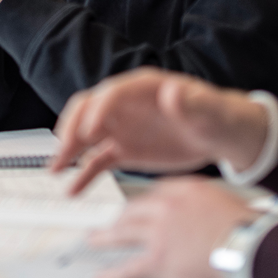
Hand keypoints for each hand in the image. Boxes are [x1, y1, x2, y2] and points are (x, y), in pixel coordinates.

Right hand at [49, 68, 267, 193]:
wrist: (221, 136)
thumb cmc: (218, 117)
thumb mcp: (210, 111)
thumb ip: (192, 103)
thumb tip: (172, 93)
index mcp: (144, 88)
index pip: (111, 93)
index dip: (97, 111)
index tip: (89, 133)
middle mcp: (126, 105)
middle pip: (88, 110)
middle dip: (72, 129)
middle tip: (63, 152)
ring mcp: (122, 127)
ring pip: (86, 136)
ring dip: (69, 152)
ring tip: (56, 171)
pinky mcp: (123, 150)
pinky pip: (97, 161)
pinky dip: (83, 175)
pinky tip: (73, 190)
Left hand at [91, 178, 260, 277]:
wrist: (249, 244)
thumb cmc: (243, 225)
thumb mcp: (219, 198)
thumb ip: (196, 200)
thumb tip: (186, 208)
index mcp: (181, 190)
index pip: (151, 192)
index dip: (140, 203)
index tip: (132, 209)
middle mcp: (165, 208)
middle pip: (132, 211)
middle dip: (117, 217)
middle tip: (105, 221)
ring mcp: (159, 235)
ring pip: (123, 233)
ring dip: (105, 237)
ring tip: (93, 240)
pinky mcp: (159, 261)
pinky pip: (129, 268)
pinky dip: (112, 272)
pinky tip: (101, 274)